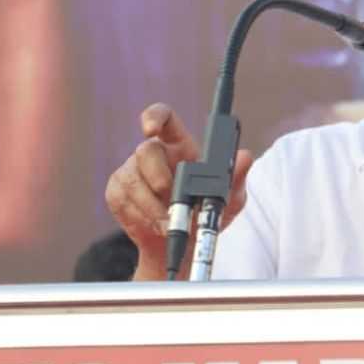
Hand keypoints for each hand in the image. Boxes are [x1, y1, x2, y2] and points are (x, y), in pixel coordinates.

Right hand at [104, 104, 254, 279]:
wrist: (180, 247)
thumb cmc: (205, 214)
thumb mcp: (228, 200)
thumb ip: (235, 179)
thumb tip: (245, 157)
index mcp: (180, 145)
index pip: (164, 117)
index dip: (154, 117)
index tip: (150, 129)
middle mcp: (154, 154)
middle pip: (146, 150)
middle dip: (158, 177)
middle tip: (172, 198)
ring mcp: (132, 172)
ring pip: (132, 178)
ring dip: (151, 205)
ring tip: (168, 223)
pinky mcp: (117, 192)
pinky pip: (122, 198)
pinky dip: (139, 216)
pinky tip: (153, 226)